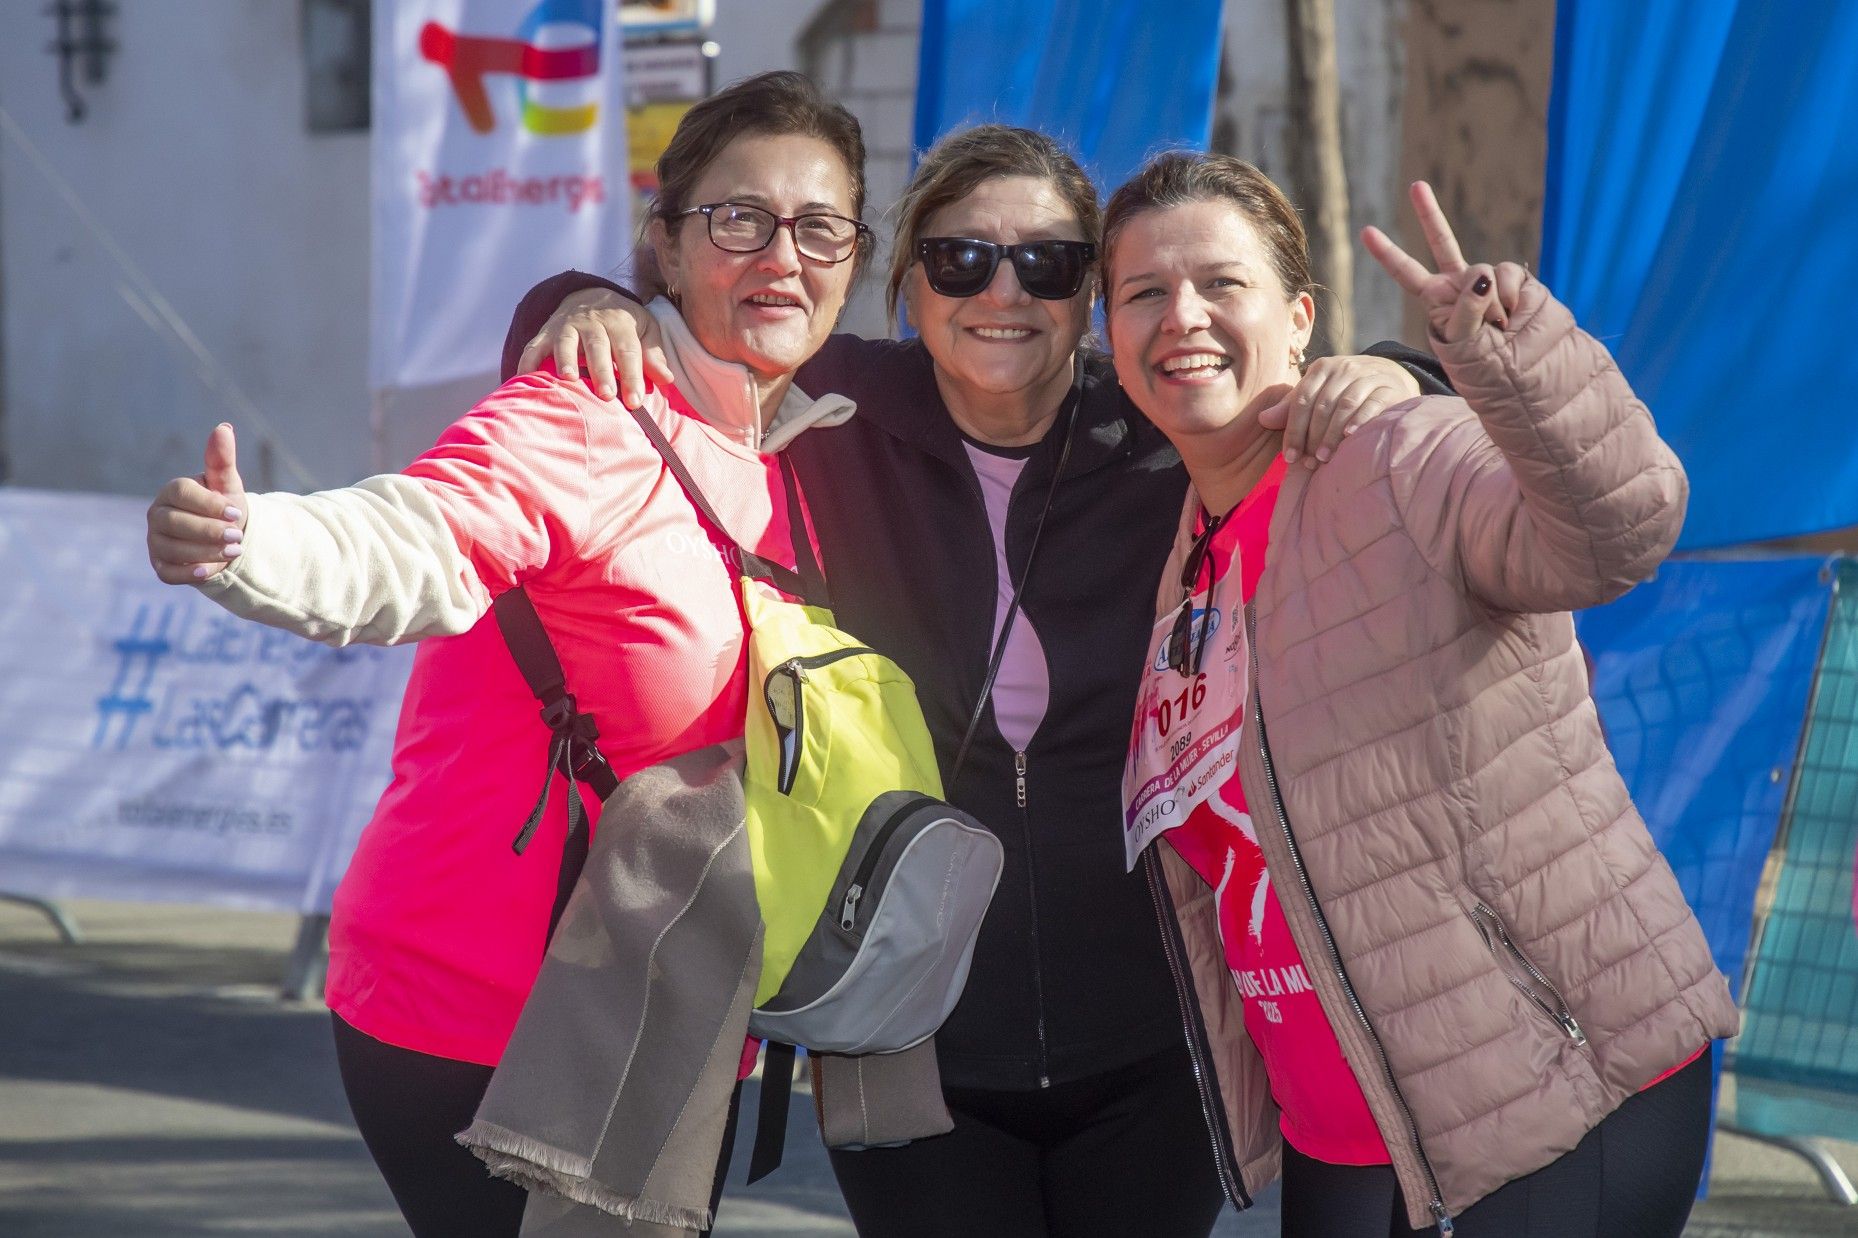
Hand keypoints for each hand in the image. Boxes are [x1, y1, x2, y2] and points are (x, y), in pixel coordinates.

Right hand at [147, 423, 248, 583]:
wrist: (225, 537)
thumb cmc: (224, 506)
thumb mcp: (227, 484)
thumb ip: (222, 459)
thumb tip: (224, 427)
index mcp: (172, 491)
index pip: (182, 494)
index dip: (209, 504)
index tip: (236, 512)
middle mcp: (157, 515)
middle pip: (175, 523)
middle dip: (209, 531)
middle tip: (237, 536)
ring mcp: (156, 541)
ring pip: (173, 549)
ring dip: (205, 552)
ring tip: (234, 551)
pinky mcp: (160, 565)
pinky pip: (168, 572)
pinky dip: (189, 573)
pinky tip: (210, 571)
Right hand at [517, 288, 673, 407]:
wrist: (589, 295)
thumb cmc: (623, 323)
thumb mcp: (645, 330)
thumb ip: (654, 354)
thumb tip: (667, 379)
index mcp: (620, 321)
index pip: (628, 350)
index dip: (632, 376)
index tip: (636, 402)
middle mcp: (592, 321)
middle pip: (598, 347)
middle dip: (602, 371)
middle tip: (606, 395)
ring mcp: (566, 325)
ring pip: (565, 342)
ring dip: (565, 359)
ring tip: (568, 378)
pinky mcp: (546, 332)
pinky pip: (534, 346)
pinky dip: (528, 361)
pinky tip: (524, 378)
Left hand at [1259, 354, 1422, 468]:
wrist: (1390, 375)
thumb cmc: (1344, 390)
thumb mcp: (1317, 394)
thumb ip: (1291, 407)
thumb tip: (1262, 419)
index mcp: (1321, 368)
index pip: (1302, 400)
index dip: (1293, 430)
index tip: (1290, 457)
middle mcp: (1344, 368)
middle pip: (1322, 406)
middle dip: (1312, 437)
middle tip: (1308, 463)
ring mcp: (1368, 376)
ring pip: (1345, 406)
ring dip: (1332, 434)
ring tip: (1324, 458)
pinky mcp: (1389, 388)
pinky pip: (1372, 404)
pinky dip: (1359, 420)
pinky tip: (1349, 437)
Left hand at [1362, 181, 1527, 346]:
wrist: (1518, 365)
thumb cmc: (1482, 360)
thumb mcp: (1463, 341)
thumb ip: (1467, 310)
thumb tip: (1482, 277)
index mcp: (1435, 298)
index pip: (1406, 272)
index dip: (1387, 253)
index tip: (1365, 231)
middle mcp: (1457, 282)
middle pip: (1441, 241)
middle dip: (1428, 212)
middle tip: (1416, 186)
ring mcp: (1484, 278)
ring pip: (1482, 270)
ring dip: (1489, 303)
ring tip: (1495, 326)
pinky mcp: (1511, 278)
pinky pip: (1508, 274)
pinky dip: (1509, 295)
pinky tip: (1511, 314)